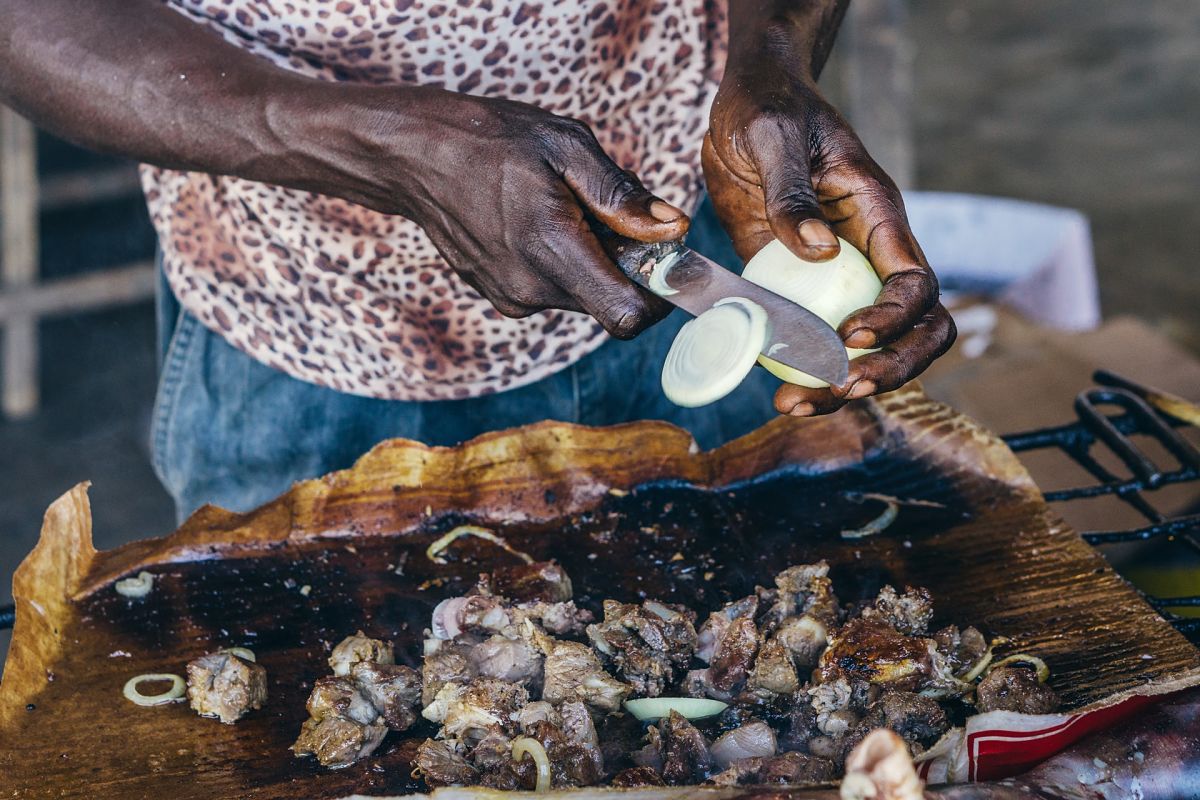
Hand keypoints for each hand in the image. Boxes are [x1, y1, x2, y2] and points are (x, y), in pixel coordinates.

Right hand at [332, 89, 687, 337]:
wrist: (413, 156)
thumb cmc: (490, 140)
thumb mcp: (566, 146)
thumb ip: (621, 195)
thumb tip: (672, 230)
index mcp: (552, 253)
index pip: (628, 317)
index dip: (659, 296)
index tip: (664, 260)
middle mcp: (531, 290)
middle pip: (611, 301)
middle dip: (625, 262)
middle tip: (604, 209)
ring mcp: (512, 298)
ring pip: (584, 293)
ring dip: (593, 258)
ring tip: (564, 206)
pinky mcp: (501, 295)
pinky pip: (555, 287)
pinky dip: (564, 260)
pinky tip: (539, 218)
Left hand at [702, 67, 955, 414]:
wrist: (745, 104)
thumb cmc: (767, 107)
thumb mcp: (774, 137)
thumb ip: (792, 191)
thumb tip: (818, 251)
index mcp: (880, 217)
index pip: (915, 284)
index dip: (894, 321)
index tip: (847, 338)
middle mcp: (868, 254)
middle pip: (913, 330)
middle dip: (886, 370)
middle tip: (835, 391)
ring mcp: (836, 277)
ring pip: (865, 348)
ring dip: (839, 385)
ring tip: (792, 406)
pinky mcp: (799, 288)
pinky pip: (812, 339)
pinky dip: (799, 370)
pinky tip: (770, 388)